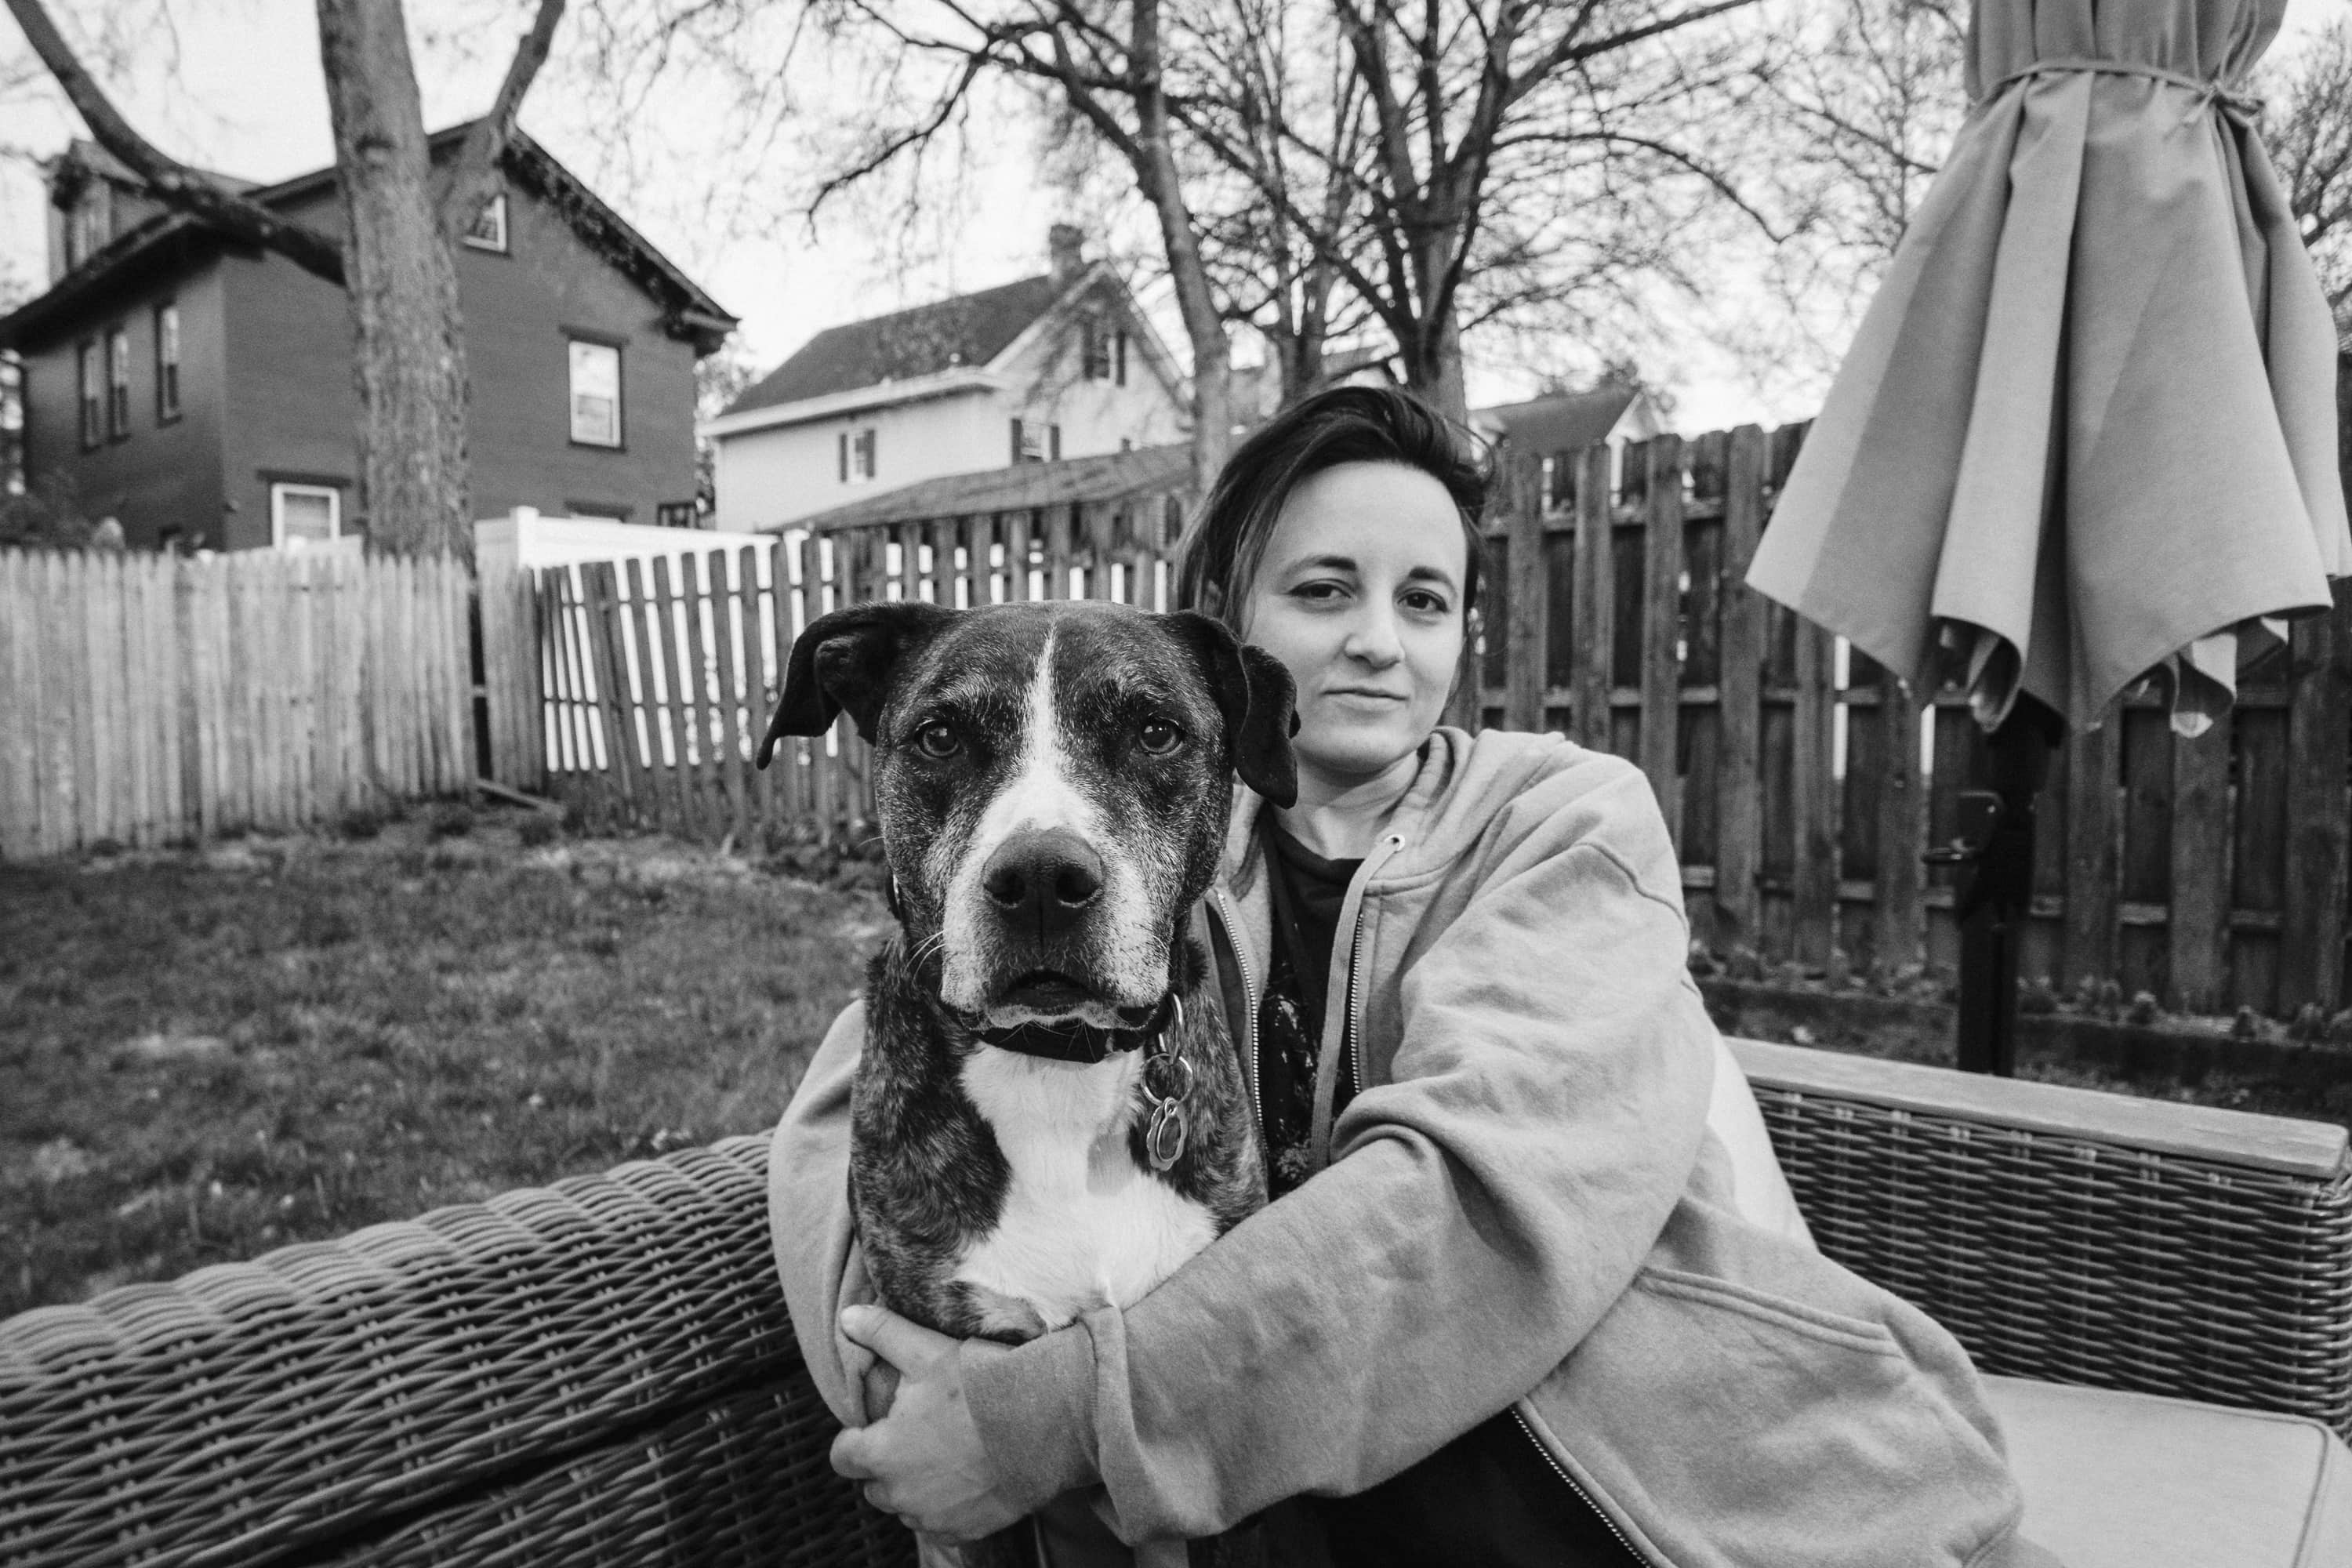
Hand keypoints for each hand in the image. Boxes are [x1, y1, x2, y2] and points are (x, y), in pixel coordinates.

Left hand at [830, 1304, 1026, 1542]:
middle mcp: (900, 1494)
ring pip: (906, 1507)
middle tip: (918, 1433)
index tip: (877, 1425)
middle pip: (874, 1485)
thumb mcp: (927, 1350)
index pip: (843, 1456)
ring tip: (947, 1454)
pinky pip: (940, 1525)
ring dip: (916, 1487)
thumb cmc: (980, 1386)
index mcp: (881, 1453)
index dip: (855, 1438)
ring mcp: (932, 1517)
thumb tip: (847, 1318)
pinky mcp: (964, 1530)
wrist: (1044, 1424)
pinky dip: (947, 1507)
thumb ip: (882, 1333)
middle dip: (887, 1463)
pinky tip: (968, 1478)